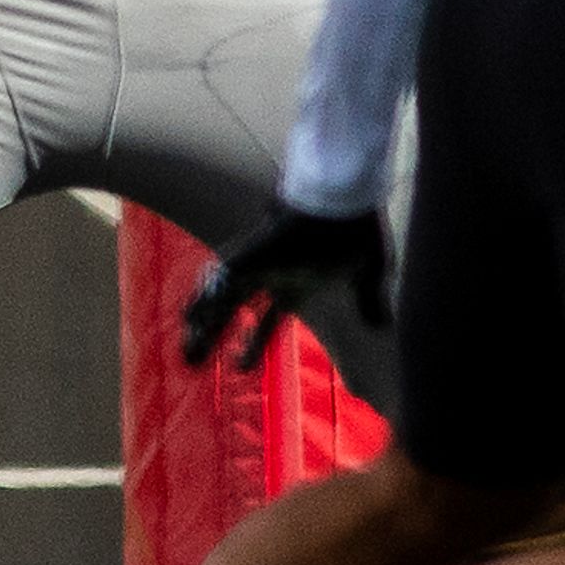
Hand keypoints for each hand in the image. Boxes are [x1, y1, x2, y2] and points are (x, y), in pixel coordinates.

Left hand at [179, 207, 391, 370]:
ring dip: (200, 321)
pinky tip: (191, 317)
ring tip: (184, 350)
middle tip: (189, 361)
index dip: (251, 343)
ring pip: (219, 297)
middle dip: (211, 335)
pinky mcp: (251, 254)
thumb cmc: (357, 230)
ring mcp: (258, 265)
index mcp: (295, 285)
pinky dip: (206, 297)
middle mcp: (271, 277)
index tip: (238, 365)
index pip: (266, 321)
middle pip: (231, 311)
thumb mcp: (369, 273)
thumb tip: (380, 324)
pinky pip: (220, 279)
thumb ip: (370, 299)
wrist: (348, 198)